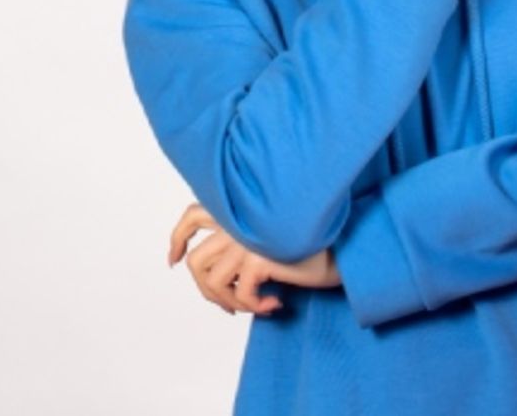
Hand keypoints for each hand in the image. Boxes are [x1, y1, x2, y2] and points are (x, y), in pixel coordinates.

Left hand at [168, 202, 342, 317]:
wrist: (342, 248)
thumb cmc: (309, 247)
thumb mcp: (268, 242)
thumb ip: (242, 244)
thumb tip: (217, 280)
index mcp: (239, 211)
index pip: (193, 215)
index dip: (177, 238)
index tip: (174, 258)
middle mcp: (239, 221)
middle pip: (196, 261)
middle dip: (207, 290)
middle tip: (228, 304)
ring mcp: (246, 238)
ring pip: (212, 282)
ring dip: (232, 302)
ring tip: (256, 305)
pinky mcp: (259, 256)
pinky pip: (240, 293)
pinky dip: (255, 306)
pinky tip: (276, 303)